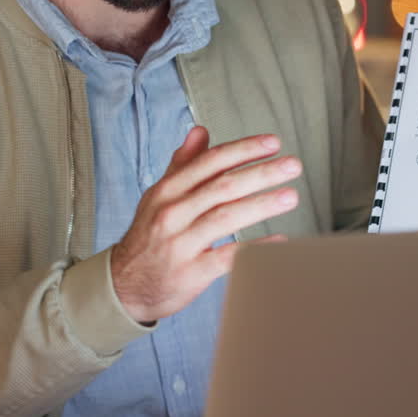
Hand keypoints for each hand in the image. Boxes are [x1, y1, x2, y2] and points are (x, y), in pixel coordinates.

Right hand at [110, 127, 298, 323]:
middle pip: (222, 187)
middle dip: (261, 173)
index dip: (243, 150)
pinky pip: (228, 257)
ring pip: (226, 217)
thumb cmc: (149, 236)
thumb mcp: (159, 196)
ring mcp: (180, 243)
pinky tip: (279, 240)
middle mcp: (172, 213)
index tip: (273, 143)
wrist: (124, 285)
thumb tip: (200, 131)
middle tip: (293, 165)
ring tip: (291, 196)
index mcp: (167, 190)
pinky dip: (255, 247)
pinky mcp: (190, 272)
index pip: (209, 162)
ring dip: (261, 205)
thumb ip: (183, 164)